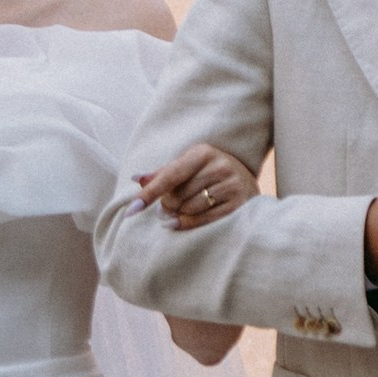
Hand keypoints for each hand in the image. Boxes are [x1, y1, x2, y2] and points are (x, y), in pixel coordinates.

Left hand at [139, 142, 260, 230]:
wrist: (247, 182)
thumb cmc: (208, 174)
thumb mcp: (188, 167)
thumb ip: (163, 173)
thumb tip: (136, 178)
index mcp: (203, 152)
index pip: (169, 176)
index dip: (149, 193)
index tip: (131, 210)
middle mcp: (219, 165)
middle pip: (177, 195)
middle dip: (167, 204)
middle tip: (170, 204)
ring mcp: (231, 185)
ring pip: (188, 209)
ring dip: (178, 214)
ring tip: (181, 209)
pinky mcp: (239, 204)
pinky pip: (203, 220)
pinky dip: (186, 224)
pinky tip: (176, 223)